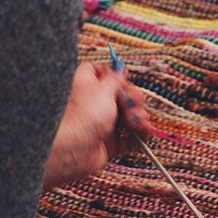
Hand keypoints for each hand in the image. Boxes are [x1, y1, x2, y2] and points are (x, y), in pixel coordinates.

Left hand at [43, 61, 154, 190]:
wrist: (73, 148)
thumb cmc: (82, 116)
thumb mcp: (103, 88)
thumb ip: (115, 78)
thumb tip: (120, 69)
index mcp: (87, 85)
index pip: (101, 72)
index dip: (115, 76)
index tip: (125, 81)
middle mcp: (93, 104)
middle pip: (120, 96)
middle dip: (133, 101)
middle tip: (134, 105)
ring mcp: (101, 124)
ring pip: (127, 118)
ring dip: (138, 118)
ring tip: (139, 123)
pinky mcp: (107, 143)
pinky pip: (128, 139)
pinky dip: (138, 136)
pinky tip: (144, 134)